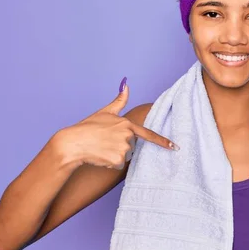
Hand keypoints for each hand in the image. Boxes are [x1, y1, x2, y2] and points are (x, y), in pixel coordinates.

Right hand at [57, 78, 176, 169]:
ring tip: (102, 149)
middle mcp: (127, 136)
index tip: (175, 147)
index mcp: (126, 124)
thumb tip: (126, 83)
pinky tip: (100, 157)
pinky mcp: (117, 160)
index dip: (163, 141)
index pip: (148, 134)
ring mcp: (123, 148)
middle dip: (120, 147)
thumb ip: (119, 100)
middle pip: (131, 147)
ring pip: (125, 157)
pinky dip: (110, 164)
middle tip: (105, 142)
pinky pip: (118, 166)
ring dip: (115, 156)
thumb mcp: (105, 112)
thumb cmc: (87, 127)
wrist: (72, 143)